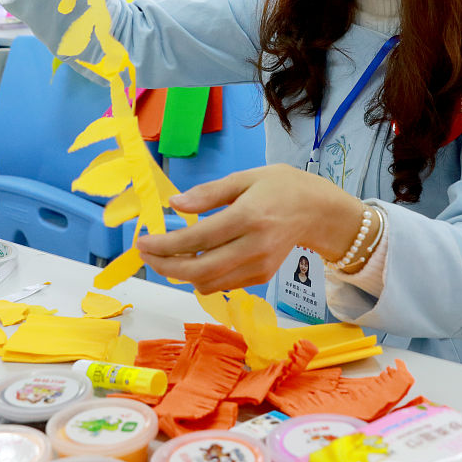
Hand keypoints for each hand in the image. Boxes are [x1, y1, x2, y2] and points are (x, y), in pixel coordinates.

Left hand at [134, 164, 364, 293]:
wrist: (319, 211)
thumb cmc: (282, 187)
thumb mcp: (245, 178)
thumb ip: (209, 193)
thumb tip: (174, 204)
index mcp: (248, 217)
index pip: (198, 239)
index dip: (165, 245)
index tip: (142, 242)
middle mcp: (254, 246)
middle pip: (200, 270)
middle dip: (165, 266)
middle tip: (145, 254)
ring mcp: (259, 266)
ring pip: (208, 283)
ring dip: (180, 275)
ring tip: (164, 256)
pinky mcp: (262, 277)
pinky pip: (222, 284)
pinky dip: (201, 277)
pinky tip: (193, 259)